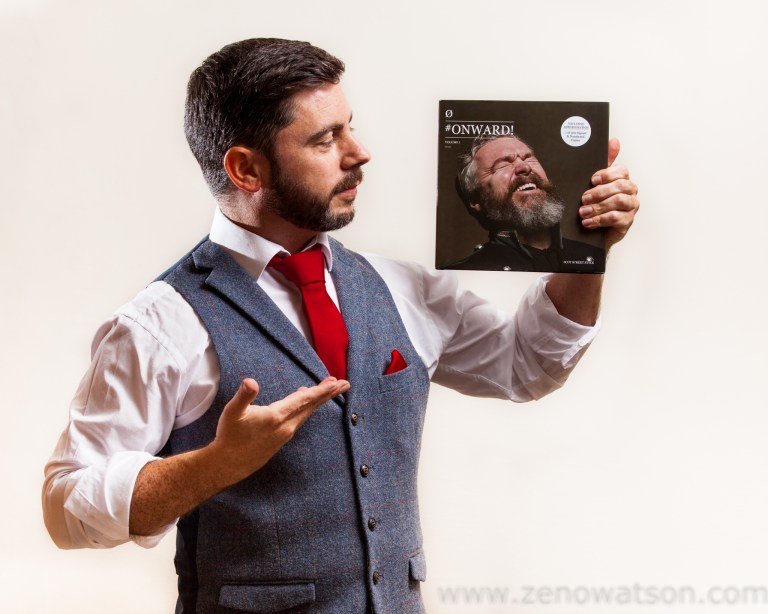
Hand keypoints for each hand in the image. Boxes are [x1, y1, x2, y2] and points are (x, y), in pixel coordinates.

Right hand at [211, 376, 349, 482]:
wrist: (228, 464)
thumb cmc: (230, 436)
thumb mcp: (233, 412)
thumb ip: (244, 396)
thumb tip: (250, 382)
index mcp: (277, 416)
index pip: (304, 400)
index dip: (320, 390)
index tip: (336, 383)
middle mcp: (286, 426)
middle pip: (311, 406)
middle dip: (329, 394)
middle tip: (345, 384)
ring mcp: (285, 434)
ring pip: (306, 413)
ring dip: (318, 400)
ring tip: (330, 390)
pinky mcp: (281, 439)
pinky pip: (299, 419)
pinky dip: (306, 408)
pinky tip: (304, 403)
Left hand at [579, 138, 639, 249]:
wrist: (593, 230)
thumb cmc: (595, 203)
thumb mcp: (594, 183)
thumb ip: (604, 162)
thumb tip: (614, 140)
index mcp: (622, 179)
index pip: (622, 171)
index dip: (608, 174)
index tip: (593, 180)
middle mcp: (630, 191)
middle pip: (621, 186)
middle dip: (600, 192)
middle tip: (583, 199)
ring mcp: (630, 207)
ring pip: (619, 201)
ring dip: (598, 206)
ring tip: (583, 212)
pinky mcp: (627, 221)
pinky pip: (617, 218)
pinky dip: (600, 220)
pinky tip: (588, 222)